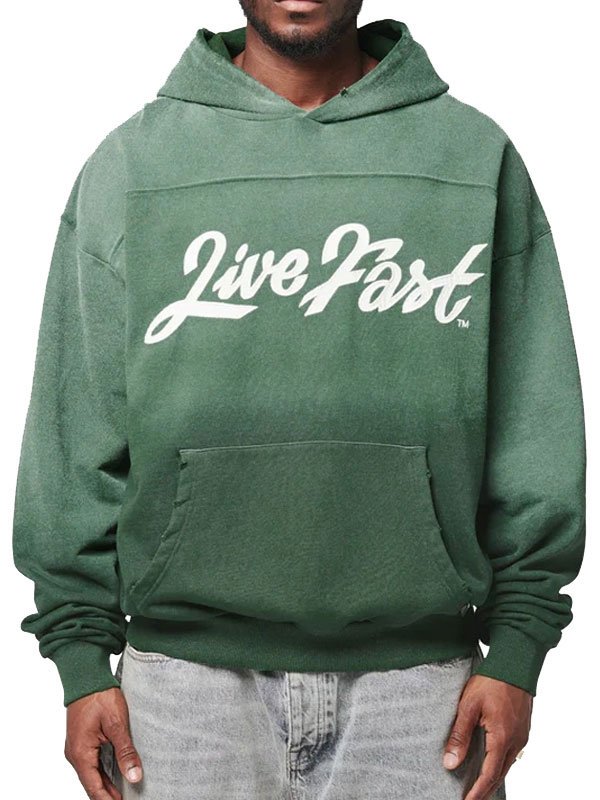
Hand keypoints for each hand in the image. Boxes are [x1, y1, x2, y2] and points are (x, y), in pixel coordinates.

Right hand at [64, 687, 142, 799]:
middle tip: (128, 799)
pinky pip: (92, 763)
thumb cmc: (99, 696)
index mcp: (80, 753)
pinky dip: (103, 772)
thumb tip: (134, 776)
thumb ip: (125, 751)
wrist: (87, 675)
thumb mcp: (117, 724)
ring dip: (107, 785)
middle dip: (109, 795)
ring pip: (92, 774)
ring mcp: (77, 747)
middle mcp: (75, 754)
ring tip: (125, 793)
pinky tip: (117, 776)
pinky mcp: (82, 741)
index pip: (94, 788)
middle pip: (92, 783)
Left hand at [443, 674, 531, 799]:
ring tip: (478, 787)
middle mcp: (516, 741)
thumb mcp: (468, 706)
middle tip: (471, 799)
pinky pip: (511, 754)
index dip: (477, 792)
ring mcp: (522, 736)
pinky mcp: (523, 729)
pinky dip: (500, 764)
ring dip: (493, 777)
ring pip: (507, 765)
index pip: (489, 775)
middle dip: (485, 789)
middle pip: (500, 774)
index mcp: (502, 738)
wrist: (515, 663)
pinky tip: (491, 763)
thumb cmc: (491, 681)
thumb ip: (459, 735)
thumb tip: (450, 762)